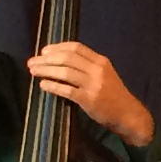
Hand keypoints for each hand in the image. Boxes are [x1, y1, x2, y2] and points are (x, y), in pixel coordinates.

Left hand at [28, 42, 154, 147]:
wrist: (128, 114)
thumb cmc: (113, 94)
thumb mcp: (105, 74)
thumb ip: (88, 66)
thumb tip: (60, 61)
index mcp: (101, 61)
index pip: (76, 47)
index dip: (57, 47)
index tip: (43, 51)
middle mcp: (97, 70)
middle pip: (67, 58)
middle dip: (46, 59)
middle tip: (32, 62)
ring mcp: (93, 85)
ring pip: (64, 72)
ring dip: (46, 70)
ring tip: (33, 71)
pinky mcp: (89, 100)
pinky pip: (66, 90)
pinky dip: (52, 86)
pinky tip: (43, 85)